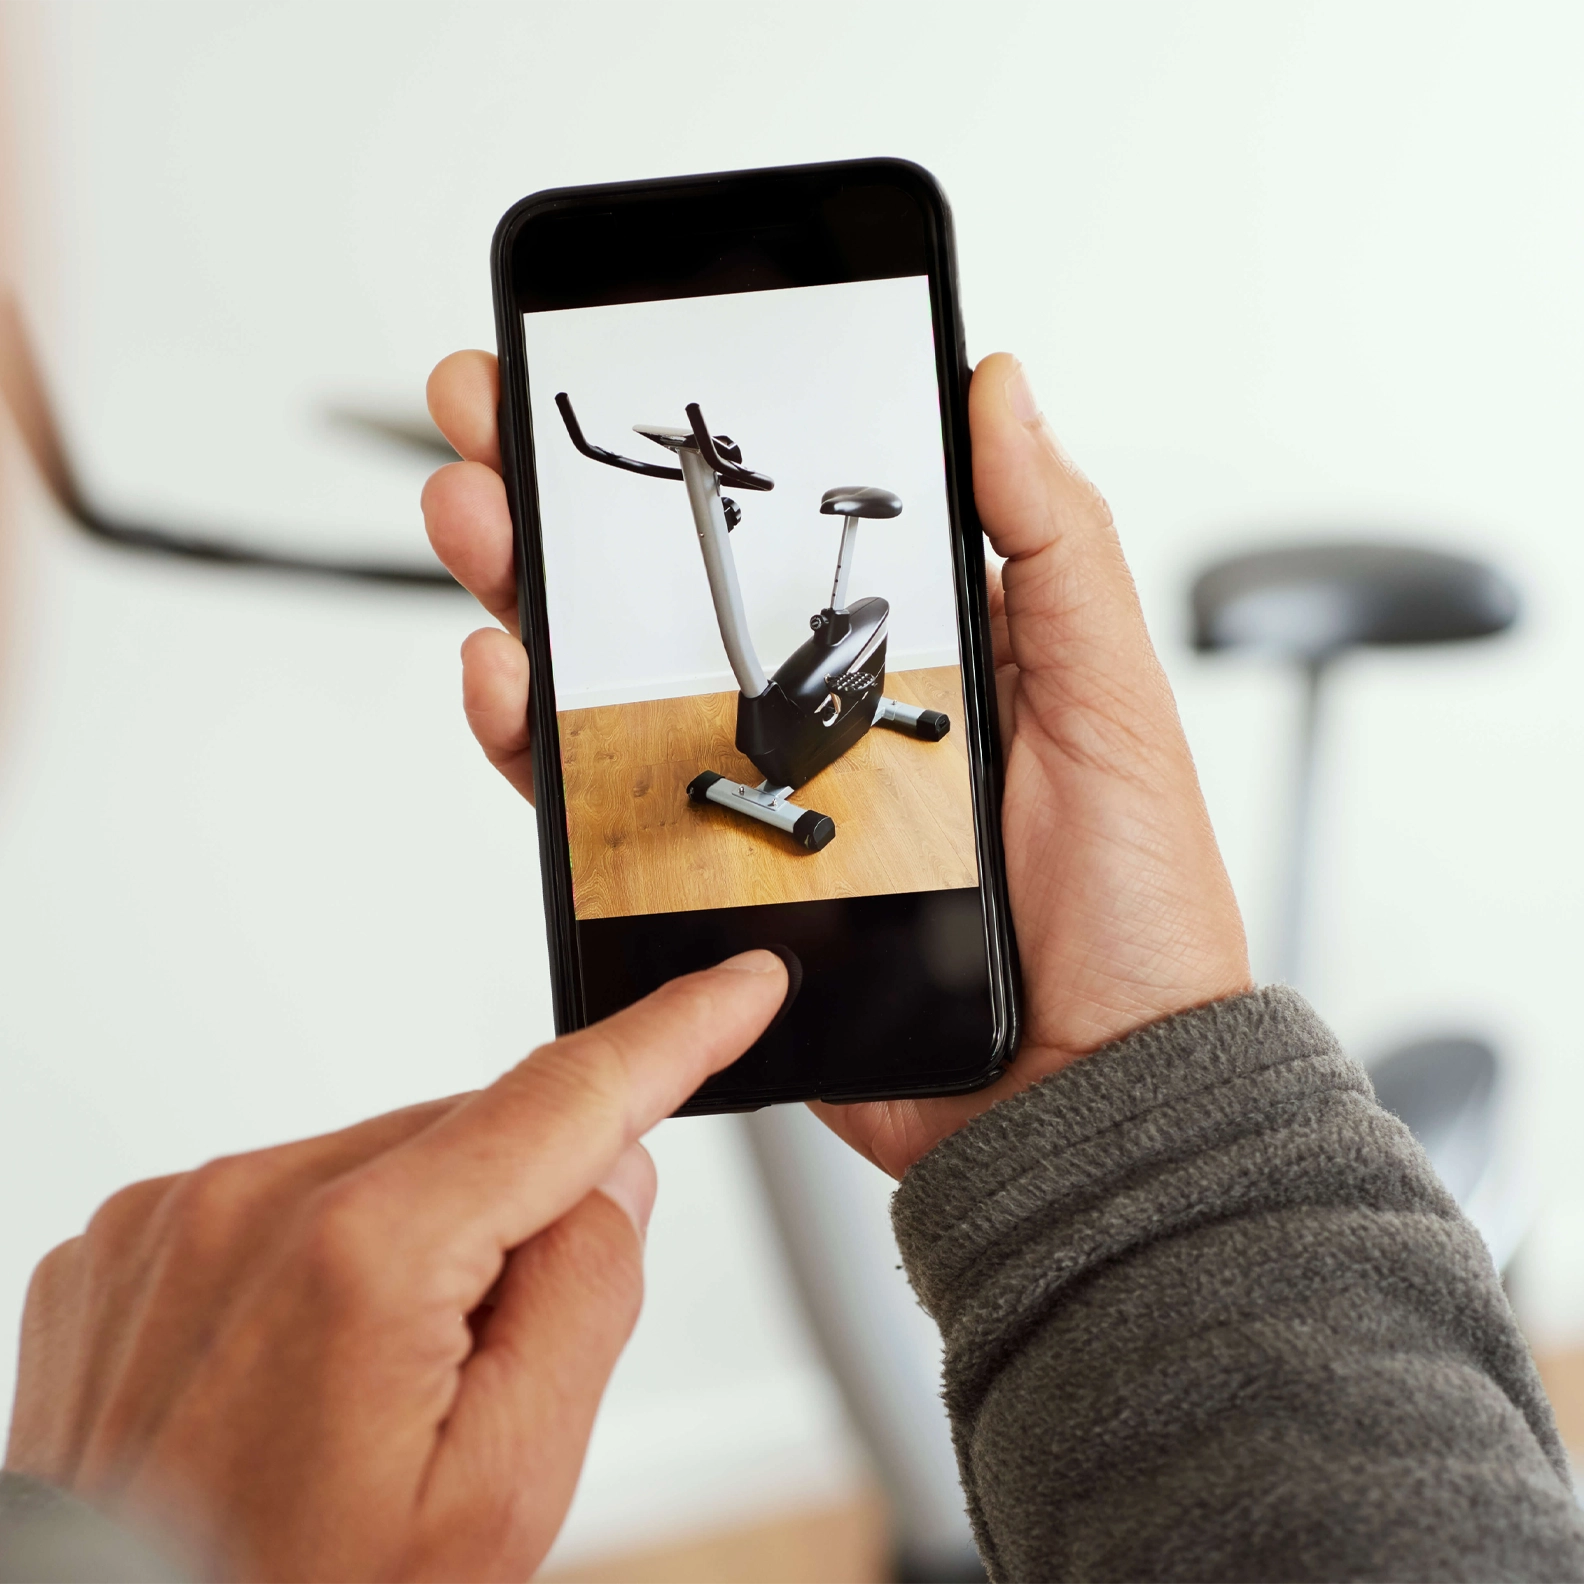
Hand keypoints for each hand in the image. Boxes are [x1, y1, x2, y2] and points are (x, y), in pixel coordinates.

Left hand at [5, 952, 787, 1581]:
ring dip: (416, 1240)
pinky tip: (294, 1373)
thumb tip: (607, 1175)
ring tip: (363, 1393)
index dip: (673, 1034)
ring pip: (381, 1166)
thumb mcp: (504, 1492)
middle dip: (513, 1218)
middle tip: (474, 1368)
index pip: (564, 1100)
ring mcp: (171, 1219)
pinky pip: (285, 1198)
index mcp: (359, 1259)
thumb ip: (584, 1300)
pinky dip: (323, 1258)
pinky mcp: (123, 1240)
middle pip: (470, 1144)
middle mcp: (247, 1207)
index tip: (741, 984)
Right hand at [422, 351, 1248, 1178]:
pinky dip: (533, 740)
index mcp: (906, 651)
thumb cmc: (1125, 907)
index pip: (781, 525)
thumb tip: (996, 387)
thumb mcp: (1111, 696)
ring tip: (475, 518)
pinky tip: (505, 676)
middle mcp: (816, 714)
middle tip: (484, 407)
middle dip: (565, 492)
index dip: (698, 449)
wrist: (1081, 1092)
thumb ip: (1051, 545)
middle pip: (667, 589)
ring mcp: (756, 797)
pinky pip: (600, 805)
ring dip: (523, 590)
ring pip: (609, 680)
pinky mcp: (711, 887)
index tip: (616, 358)